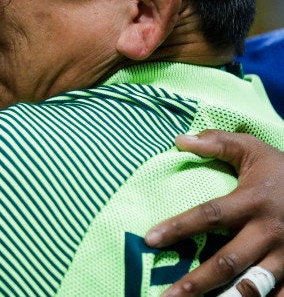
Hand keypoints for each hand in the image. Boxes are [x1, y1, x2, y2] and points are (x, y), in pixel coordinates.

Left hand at [145, 130, 282, 296]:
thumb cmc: (282, 171)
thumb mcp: (253, 150)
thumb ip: (218, 143)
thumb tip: (179, 139)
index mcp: (253, 201)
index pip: (209, 215)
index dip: (179, 227)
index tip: (149, 239)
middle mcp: (269, 231)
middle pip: (227, 262)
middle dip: (196, 283)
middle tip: (166, 296)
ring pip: (252, 286)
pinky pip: (279, 295)